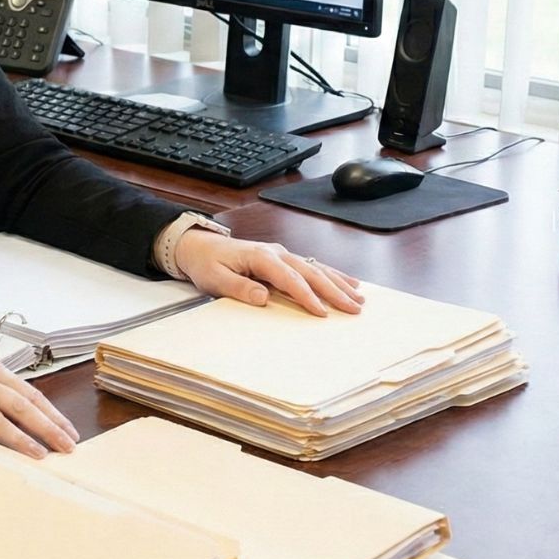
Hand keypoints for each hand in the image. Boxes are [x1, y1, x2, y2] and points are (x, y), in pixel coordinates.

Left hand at [173, 229, 363, 315]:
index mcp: (261, 256)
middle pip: (310, 272)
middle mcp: (276, 252)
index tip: (322, 312)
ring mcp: (282, 254)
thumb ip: (239, 288)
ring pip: (317, 268)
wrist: (199, 246)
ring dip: (339, 283)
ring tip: (359, 299)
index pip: (289, 279)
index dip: (307, 296)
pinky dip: (333, 275)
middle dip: (334, 291)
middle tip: (353, 308)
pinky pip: (312, 266)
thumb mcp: (215, 278)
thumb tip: (263, 296)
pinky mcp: (283, 258)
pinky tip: (349, 283)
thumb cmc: (207, 263)